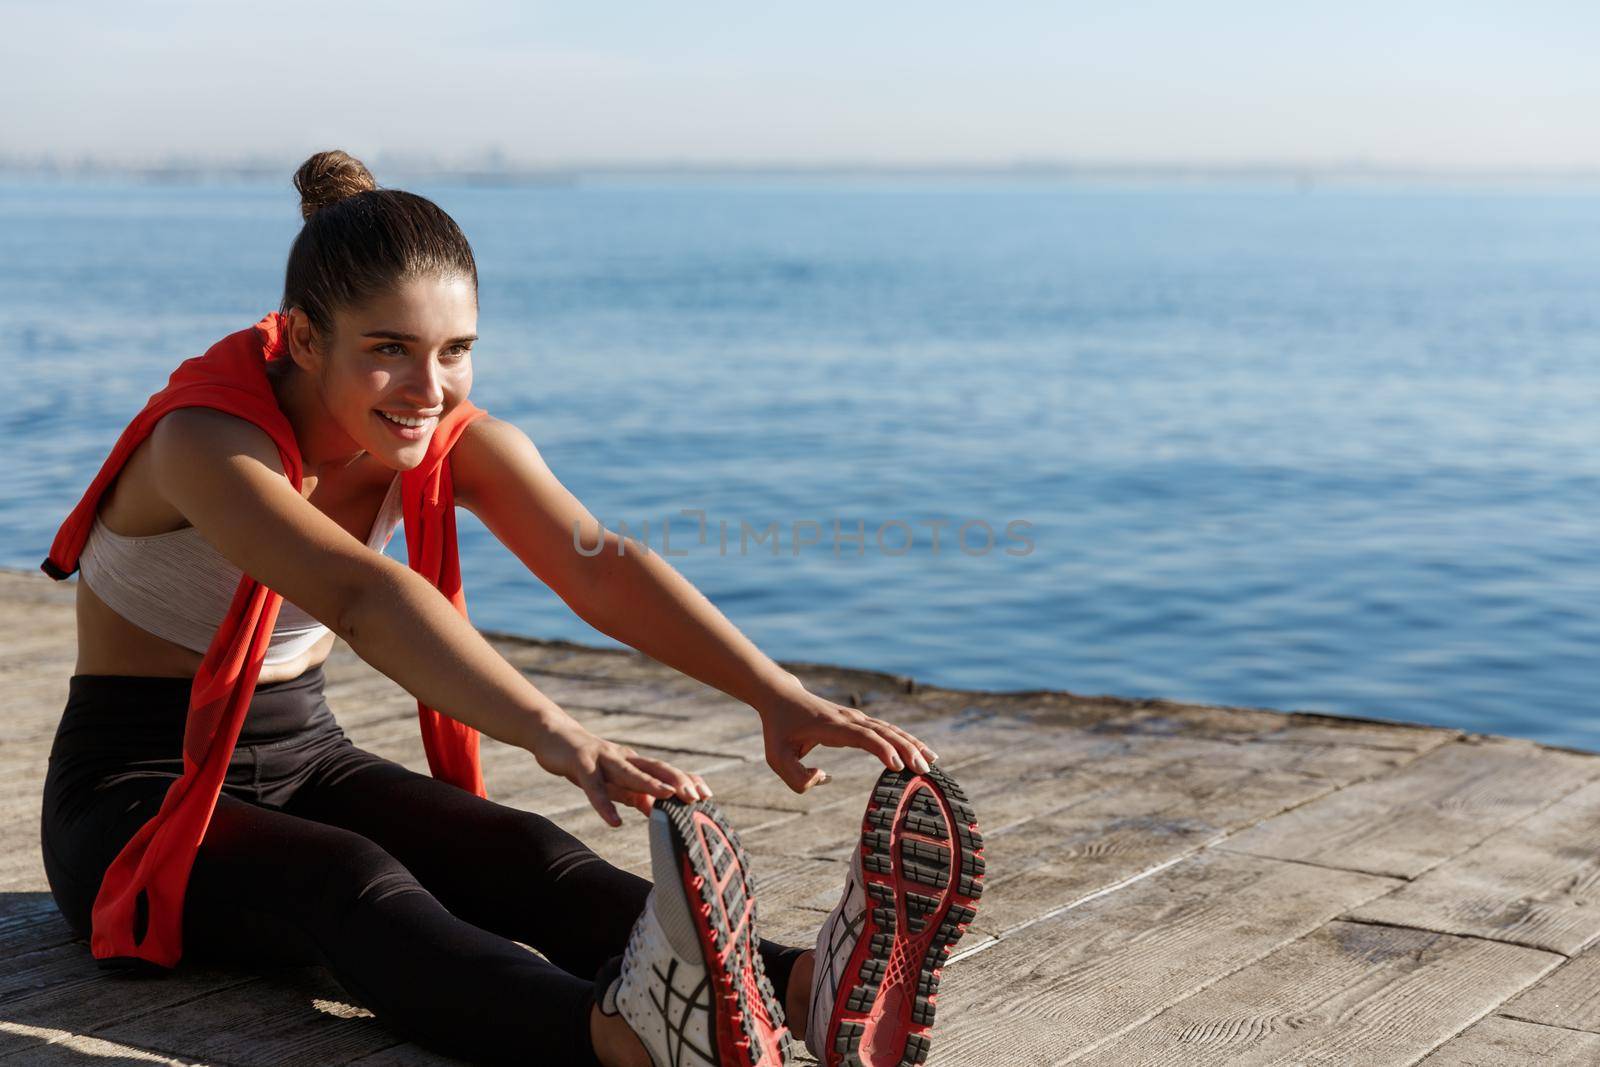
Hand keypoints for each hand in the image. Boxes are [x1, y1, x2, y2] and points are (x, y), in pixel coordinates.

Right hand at [531, 720, 712, 826]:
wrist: (553, 737)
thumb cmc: (586, 762)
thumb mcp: (612, 781)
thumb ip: (632, 794)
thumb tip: (655, 810)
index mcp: (633, 762)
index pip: (665, 771)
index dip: (686, 780)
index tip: (707, 795)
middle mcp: (624, 758)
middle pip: (655, 767)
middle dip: (678, 781)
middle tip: (697, 797)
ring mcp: (603, 758)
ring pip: (629, 772)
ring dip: (650, 784)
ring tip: (668, 797)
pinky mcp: (581, 764)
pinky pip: (594, 787)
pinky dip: (604, 804)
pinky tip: (614, 821)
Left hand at [757, 680, 939, 792]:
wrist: (782, 697)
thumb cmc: (779, 729)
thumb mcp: (776, 757)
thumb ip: (795, 776)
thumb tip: (824, 778)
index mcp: (831, 727)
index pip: (862, 737)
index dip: (881, 750)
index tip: (898, 766)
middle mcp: (849, 719)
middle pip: (884, 733)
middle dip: (906, 750)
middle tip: (925, 771)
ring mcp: (857, 718)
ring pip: (890, 730)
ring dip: (912, 744)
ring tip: (932, 762)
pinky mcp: (860, 721)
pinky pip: (887, 730)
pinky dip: (906, 740)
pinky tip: (921, 752)